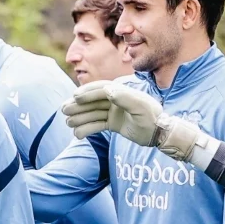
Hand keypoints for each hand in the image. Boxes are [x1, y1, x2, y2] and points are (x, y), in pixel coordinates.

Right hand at [62, 81, 204, 161]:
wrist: (160, 133)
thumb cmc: (153, 118)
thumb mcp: (141, 107)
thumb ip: (124, 97)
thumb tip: (107, 89)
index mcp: (122, 92)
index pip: (101, 89)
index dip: (87, 92)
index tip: (74, 97)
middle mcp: (116, 100)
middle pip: (93, 101)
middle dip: (78, 105)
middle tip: (63, 110)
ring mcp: (114, 112)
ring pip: (92, 113)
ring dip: (79, 117)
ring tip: (67, 123)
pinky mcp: (113, 123)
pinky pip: (96, 124)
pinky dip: (87, 129)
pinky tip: (77, 134)